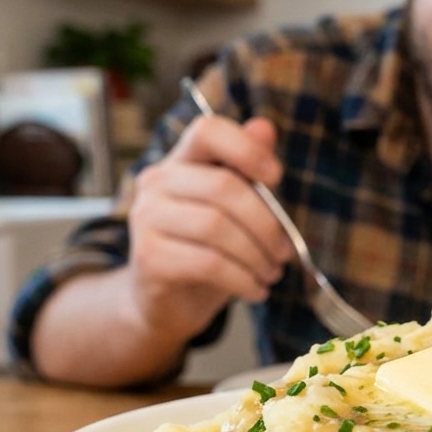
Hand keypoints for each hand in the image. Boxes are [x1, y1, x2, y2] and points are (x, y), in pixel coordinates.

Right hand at [126, 114, 294, 340]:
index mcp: (182, 162)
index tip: (276, 177)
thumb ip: (248, 171)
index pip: (208, 131)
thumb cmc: (207, 250)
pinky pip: (209, 263)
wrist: (166, 302)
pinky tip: (255, 290)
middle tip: (284, 252)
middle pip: (224, 186)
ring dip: (257, 256)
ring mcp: (147, 218)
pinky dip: (242, 280)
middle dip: (267, 225)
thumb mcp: (235, 212)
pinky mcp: (148, 257)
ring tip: (271, 273)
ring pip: (217, 227)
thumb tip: (265, 128)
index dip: (246, 148)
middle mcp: (157, 182)